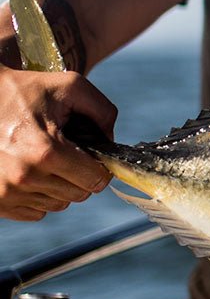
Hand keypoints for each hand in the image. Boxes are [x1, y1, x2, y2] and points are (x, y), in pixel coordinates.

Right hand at [0, 66, 115, 220]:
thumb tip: (111, 142)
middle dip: (80, 175)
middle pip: (79, 194)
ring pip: (58, 205)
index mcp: (46, 152)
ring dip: (59, 186)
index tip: (92, 156)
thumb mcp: (69, 86)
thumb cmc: (22, 92)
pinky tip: (30, 171)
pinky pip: (36, 211)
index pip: (95, 180)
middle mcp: (24, 177)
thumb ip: (102, 110)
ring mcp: (6, 193)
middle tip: (66, 153)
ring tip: (44, 160)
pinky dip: (38, 195)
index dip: (101, 167)